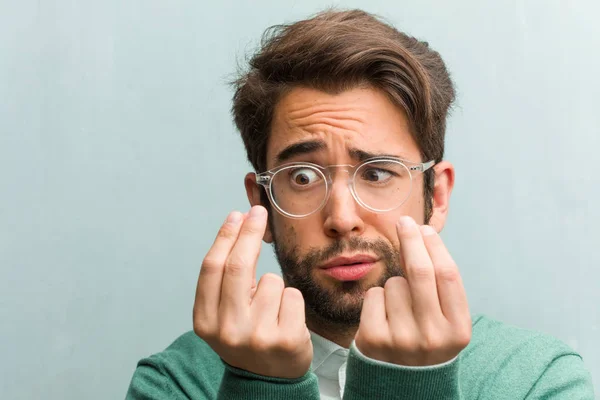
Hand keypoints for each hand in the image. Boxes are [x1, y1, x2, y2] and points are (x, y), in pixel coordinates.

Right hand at [193, 205, 312, 378]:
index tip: (237, 214)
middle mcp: (227, 330)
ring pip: (272, 280)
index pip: (212, 268)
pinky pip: (293, 295)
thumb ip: (225, 280)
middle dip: (249, 232)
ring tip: (272, 308)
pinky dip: (292, 300)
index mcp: (205, 322)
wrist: (269, 380)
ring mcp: (257, 336)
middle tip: (258, 213)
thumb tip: (238, 226)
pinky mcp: (286, 339)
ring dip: (275, 285)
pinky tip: (286, 318)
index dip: (225, 237)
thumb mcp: (223, 314)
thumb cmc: (247, 336)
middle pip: (238, 267)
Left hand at [354, 216, 470, 365]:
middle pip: (421, 272)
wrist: (402, 383)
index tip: (424, 229)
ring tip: (398, 311)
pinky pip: (373, 295)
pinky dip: (376, 298)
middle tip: (404, 221)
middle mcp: (433, 336)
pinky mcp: (374, 340)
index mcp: (458, 330)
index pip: (448, 275)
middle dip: (411, 239)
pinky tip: (382, 318)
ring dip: (394, 285)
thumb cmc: (425, 340)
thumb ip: (438, 288)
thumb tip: (420, 236)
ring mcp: (402, 339)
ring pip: (393, 283)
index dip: (435, 246)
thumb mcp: (444, 321)